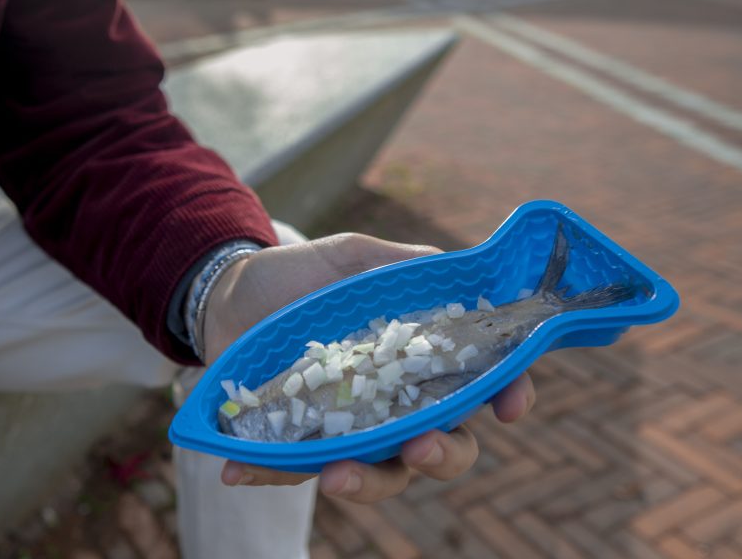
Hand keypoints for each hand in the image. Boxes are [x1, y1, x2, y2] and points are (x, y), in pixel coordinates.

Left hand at [202, 233, 536, 502]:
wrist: (231, 292)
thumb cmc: (302, 277)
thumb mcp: (354, 259)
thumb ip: (405, 266)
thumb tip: (460, 271)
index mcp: (419, 362)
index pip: (479, 386)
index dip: (508, 394)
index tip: (510, 405)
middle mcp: (393, 405)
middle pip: (442, 449)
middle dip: (442, 456)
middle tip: (419, 446)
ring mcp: (347, 431)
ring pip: (377, 475)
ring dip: (366, 483)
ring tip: (337, 474)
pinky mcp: (294, 445)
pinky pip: (288, 471)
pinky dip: (266, 475)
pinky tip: (236, 471)